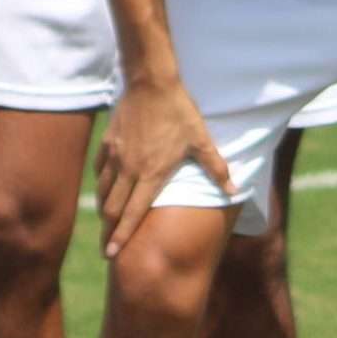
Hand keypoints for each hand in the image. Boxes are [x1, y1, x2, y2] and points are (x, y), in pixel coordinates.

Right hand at [97, 74, 232, 257]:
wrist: (151, 82)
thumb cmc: (179, 112)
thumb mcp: (202, 141)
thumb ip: (217, 168)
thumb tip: (235, 190)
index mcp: (151, 174)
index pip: (132, 214)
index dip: (121, 237)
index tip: (111, 255)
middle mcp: (129, 170)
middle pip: (111, 209)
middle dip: (107, 232)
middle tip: (105, 250)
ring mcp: (116, 156)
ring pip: (103, 191)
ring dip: (103, 210)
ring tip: (105, 223)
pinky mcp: (108, 142)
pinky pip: (101, 170)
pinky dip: (102, 183)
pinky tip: (105, 187)